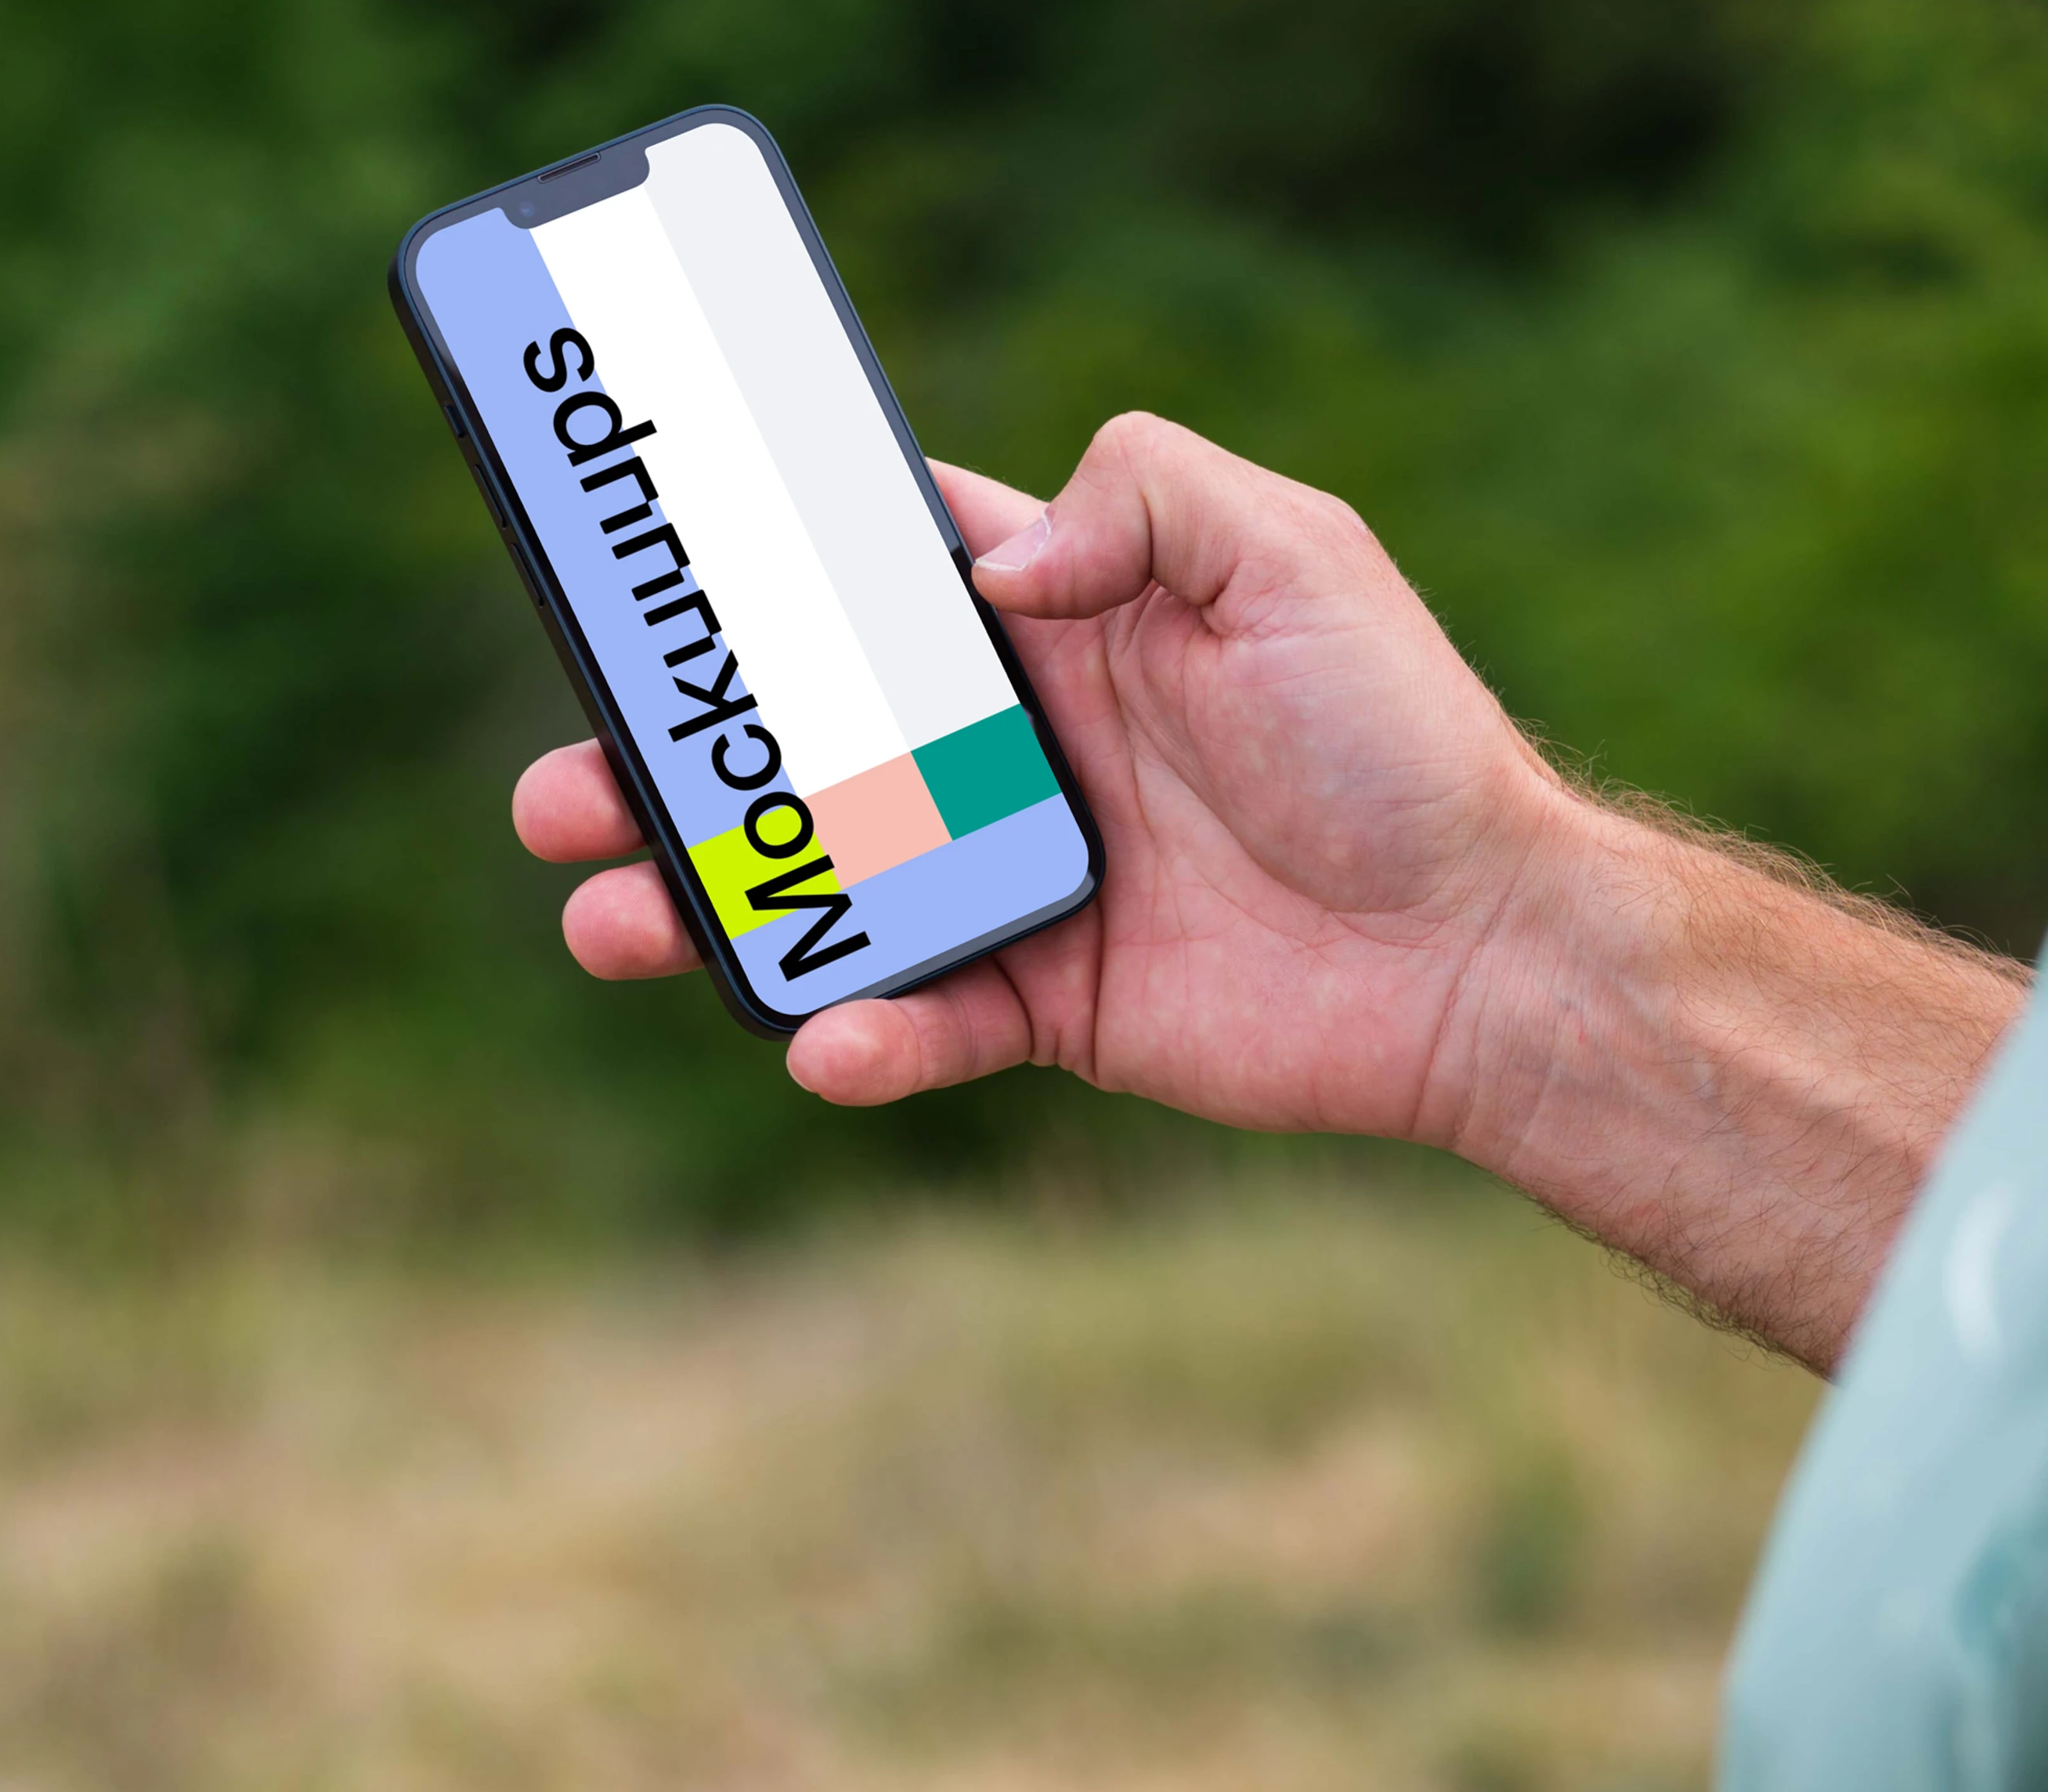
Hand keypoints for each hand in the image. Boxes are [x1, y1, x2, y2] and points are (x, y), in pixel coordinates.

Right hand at [519, 411, 2025, 1368]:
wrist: (1484, 944)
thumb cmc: (1397, 737)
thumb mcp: (1287, 554)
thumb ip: (1135, 499)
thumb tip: (987, 560)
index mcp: (1056, 627)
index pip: (869, 586)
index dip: (752, 581)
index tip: (633, 576)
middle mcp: (1018, 752)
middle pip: (801, 753)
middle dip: (672, 770)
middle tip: (563, 788)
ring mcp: (1024, 884)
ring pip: (827, 893)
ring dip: (709, 907)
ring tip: (611, 918)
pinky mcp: (1053, 1007)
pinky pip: (926, 1023)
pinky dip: (864, 1035)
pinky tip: (828, 1036)